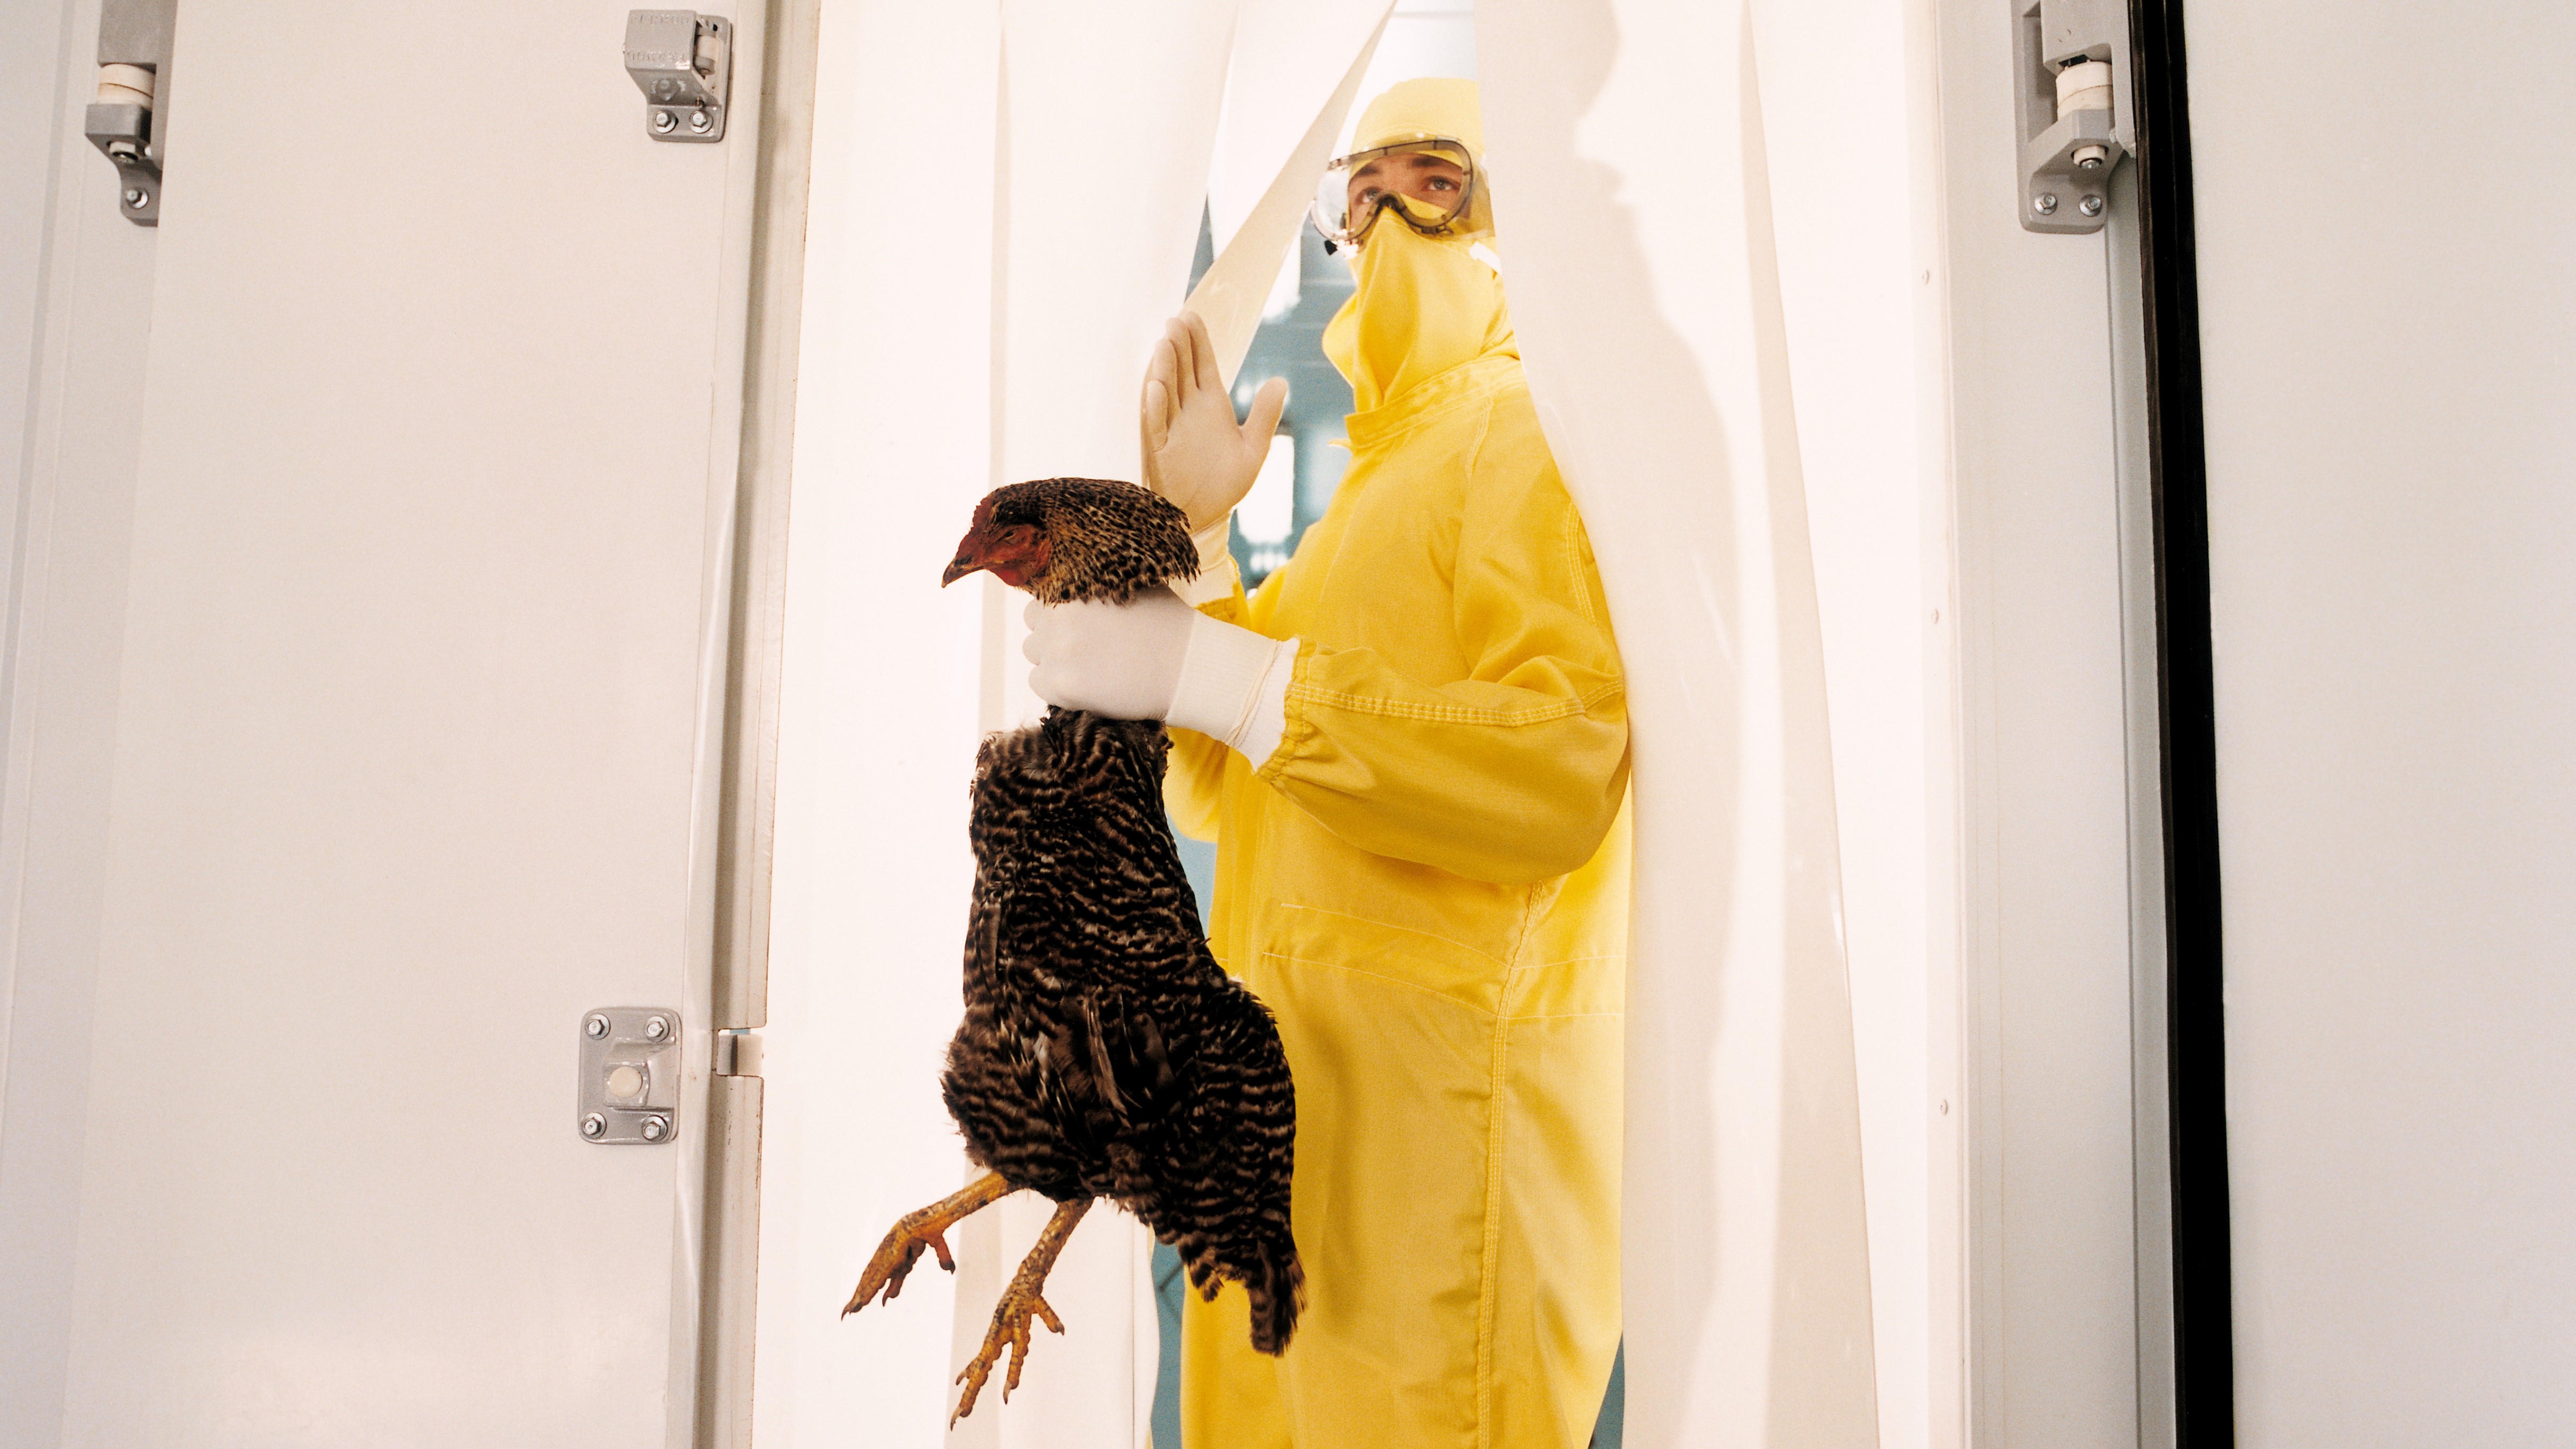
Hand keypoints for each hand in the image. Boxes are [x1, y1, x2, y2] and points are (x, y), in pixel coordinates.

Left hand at [1024, 592, 1197, 720]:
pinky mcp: (1061, 684)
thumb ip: (1094, 586)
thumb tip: (1068, 588)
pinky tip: (1088, 685)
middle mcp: (1058, 615)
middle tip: (1087, 650)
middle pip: (1034, 627)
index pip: (1042, 601)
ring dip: (1054, 661)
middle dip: (1054, 637)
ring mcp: (1057, 650)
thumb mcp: (1130, 585)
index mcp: (1073, 587)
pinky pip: (1039, 684)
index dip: (1060, 616)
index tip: (1081, 629)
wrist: (1189, 667)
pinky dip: (1058, 687)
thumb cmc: (1167, 624)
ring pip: (1034, 655)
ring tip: (1090, 668)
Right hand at [1140, 312, 1287, 533]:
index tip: (1193, 317)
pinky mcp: (1158, 451)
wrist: (1204, 518)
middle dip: (1179, 347)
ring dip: (1165, 369)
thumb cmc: (1224, 485)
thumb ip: (1264, 416)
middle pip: (1182, 372)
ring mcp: (1171, 429)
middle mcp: (1188, 412)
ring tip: (1166, 344)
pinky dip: (1155, 408)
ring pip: (1166, 392)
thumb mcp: (1253, 450)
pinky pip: (1154, 426)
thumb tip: (1280, 381)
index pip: (1203, 366)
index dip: (1198, 343)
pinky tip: (1157, 388)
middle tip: (1177, 321)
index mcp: (1211, 406)